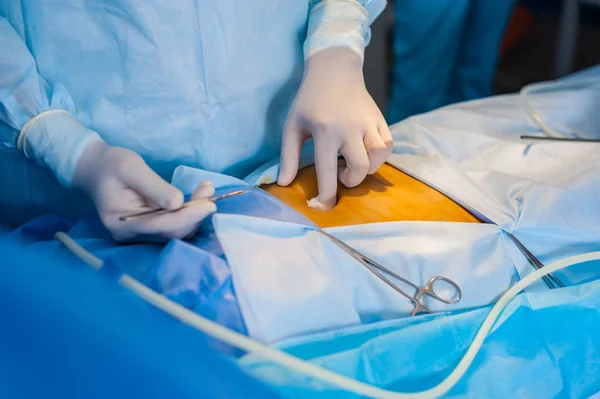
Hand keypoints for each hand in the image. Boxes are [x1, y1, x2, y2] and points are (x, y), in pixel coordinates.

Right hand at [72, 141, 215, 242]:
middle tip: (208, 189)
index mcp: (122, 222)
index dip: (189, 216)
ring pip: (176, 232)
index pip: (163, 225)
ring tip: (205, 189)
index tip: (210, 204)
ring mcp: (139, 235)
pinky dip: (188, 214)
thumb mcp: (131, 168)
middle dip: (195, 213)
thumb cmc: (111, 164)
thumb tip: (179, 202)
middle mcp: (131, 235)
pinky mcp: (148, 229)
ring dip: (195, 214)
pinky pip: (173, 227)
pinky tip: (197, 197)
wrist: (95, 168)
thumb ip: (155, 187)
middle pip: (173, 233)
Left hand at [278, 47, 392, 209]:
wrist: (334, 70)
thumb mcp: (292, 126)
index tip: (322, 206)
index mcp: (324, 131)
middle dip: (350, 181)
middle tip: (339, 172)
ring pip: (377, 158)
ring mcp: (367, 123)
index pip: (327, 172)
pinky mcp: (379, 118)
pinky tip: (366, 152)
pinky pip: (388, 145)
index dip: (326, 195)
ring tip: (353, 161)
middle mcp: (349, 128)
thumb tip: (283, 184)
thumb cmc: (309, 101)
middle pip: (359, 169)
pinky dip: (380, 155)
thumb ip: (287, 156)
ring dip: (367, 168)